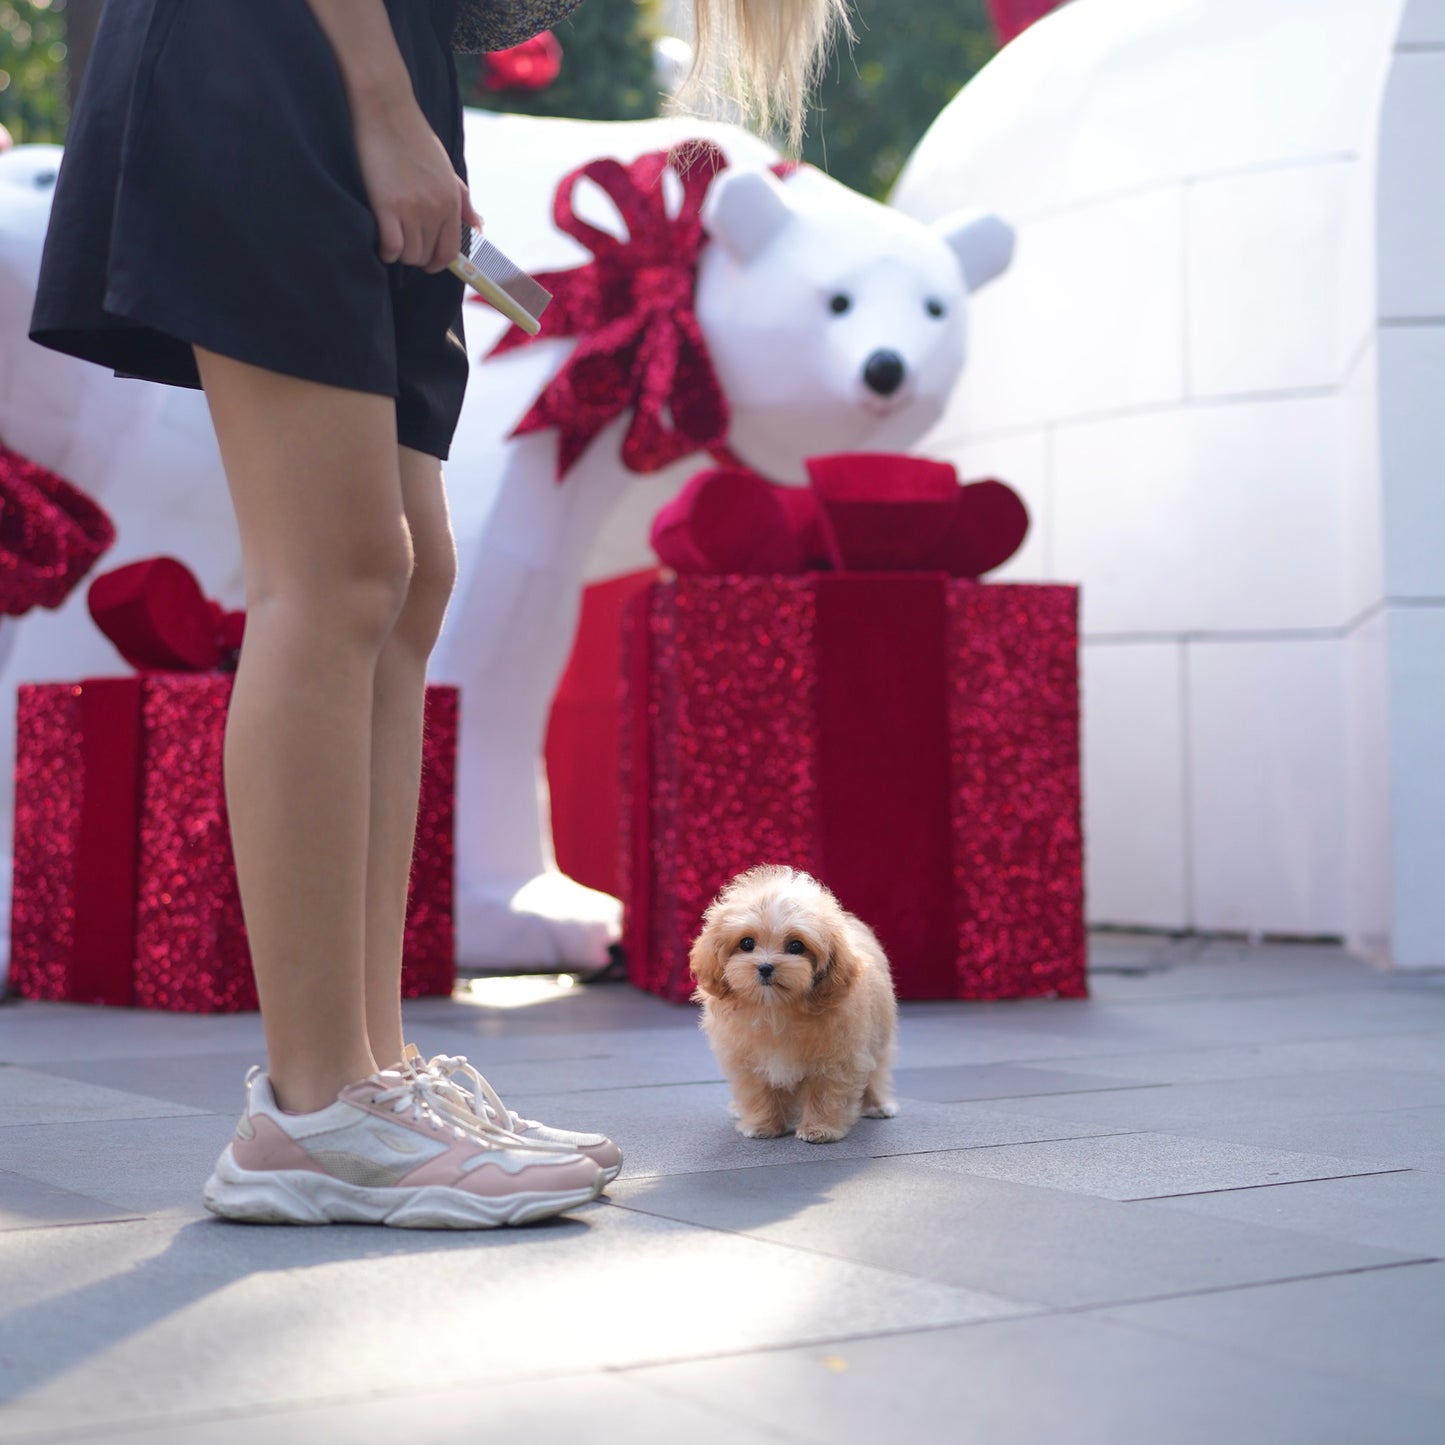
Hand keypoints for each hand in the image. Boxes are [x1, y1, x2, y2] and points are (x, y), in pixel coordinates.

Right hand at [350, 92, 483, 273]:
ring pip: (409, 255)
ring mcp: (412, 208)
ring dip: (399, 254)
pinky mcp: (387, 205)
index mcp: (451, 201)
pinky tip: (380, 240)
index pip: (450, 251)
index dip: (437, 262)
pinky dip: (385, 251)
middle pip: (427, 256)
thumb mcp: (446, 170)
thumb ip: (463, 202)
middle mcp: (435, 208)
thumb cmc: (414, 139)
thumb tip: (479, 228)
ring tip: (392, 238)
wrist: (386, 110)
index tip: (426, 259)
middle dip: (416, 257)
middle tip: (404, 243)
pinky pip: (391, 248)